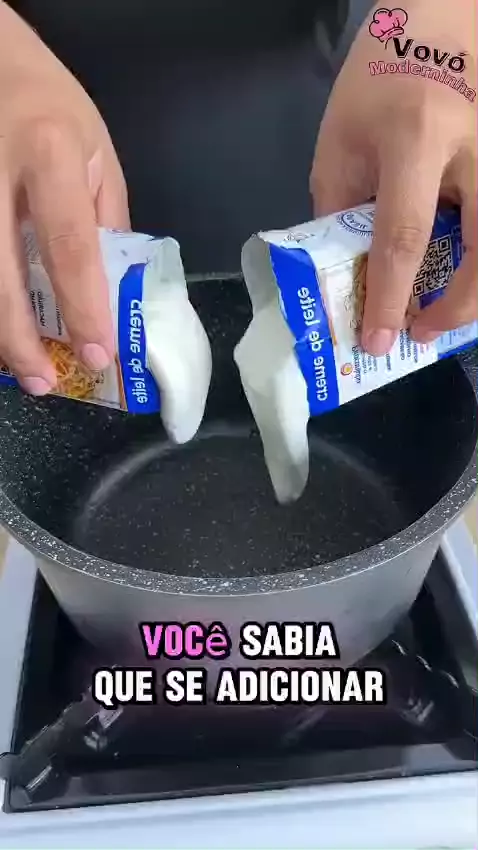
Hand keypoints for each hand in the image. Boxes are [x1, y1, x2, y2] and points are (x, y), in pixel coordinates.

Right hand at [0, 2, 128, 394]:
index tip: (98, 353)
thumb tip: (111, 288)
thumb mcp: (95, 152)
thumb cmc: (48, 102)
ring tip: (20, 368)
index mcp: (50, 153)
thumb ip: (104, 218)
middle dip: (20, 339)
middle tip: (44, 383)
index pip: (70, 246)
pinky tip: (2, 326)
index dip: (84, 308)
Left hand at [310, 0, 476, 355]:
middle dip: (458, 306)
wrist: (440, 16)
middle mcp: (475, 146)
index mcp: (416, 137)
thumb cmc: (380, 77)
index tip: (379, 340)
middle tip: (425, 331)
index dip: (392, 297)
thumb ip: (343, 207)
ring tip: (449, 309)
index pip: (404, 236)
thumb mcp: (343, 140)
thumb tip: (351, 271)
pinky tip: (465, 268)